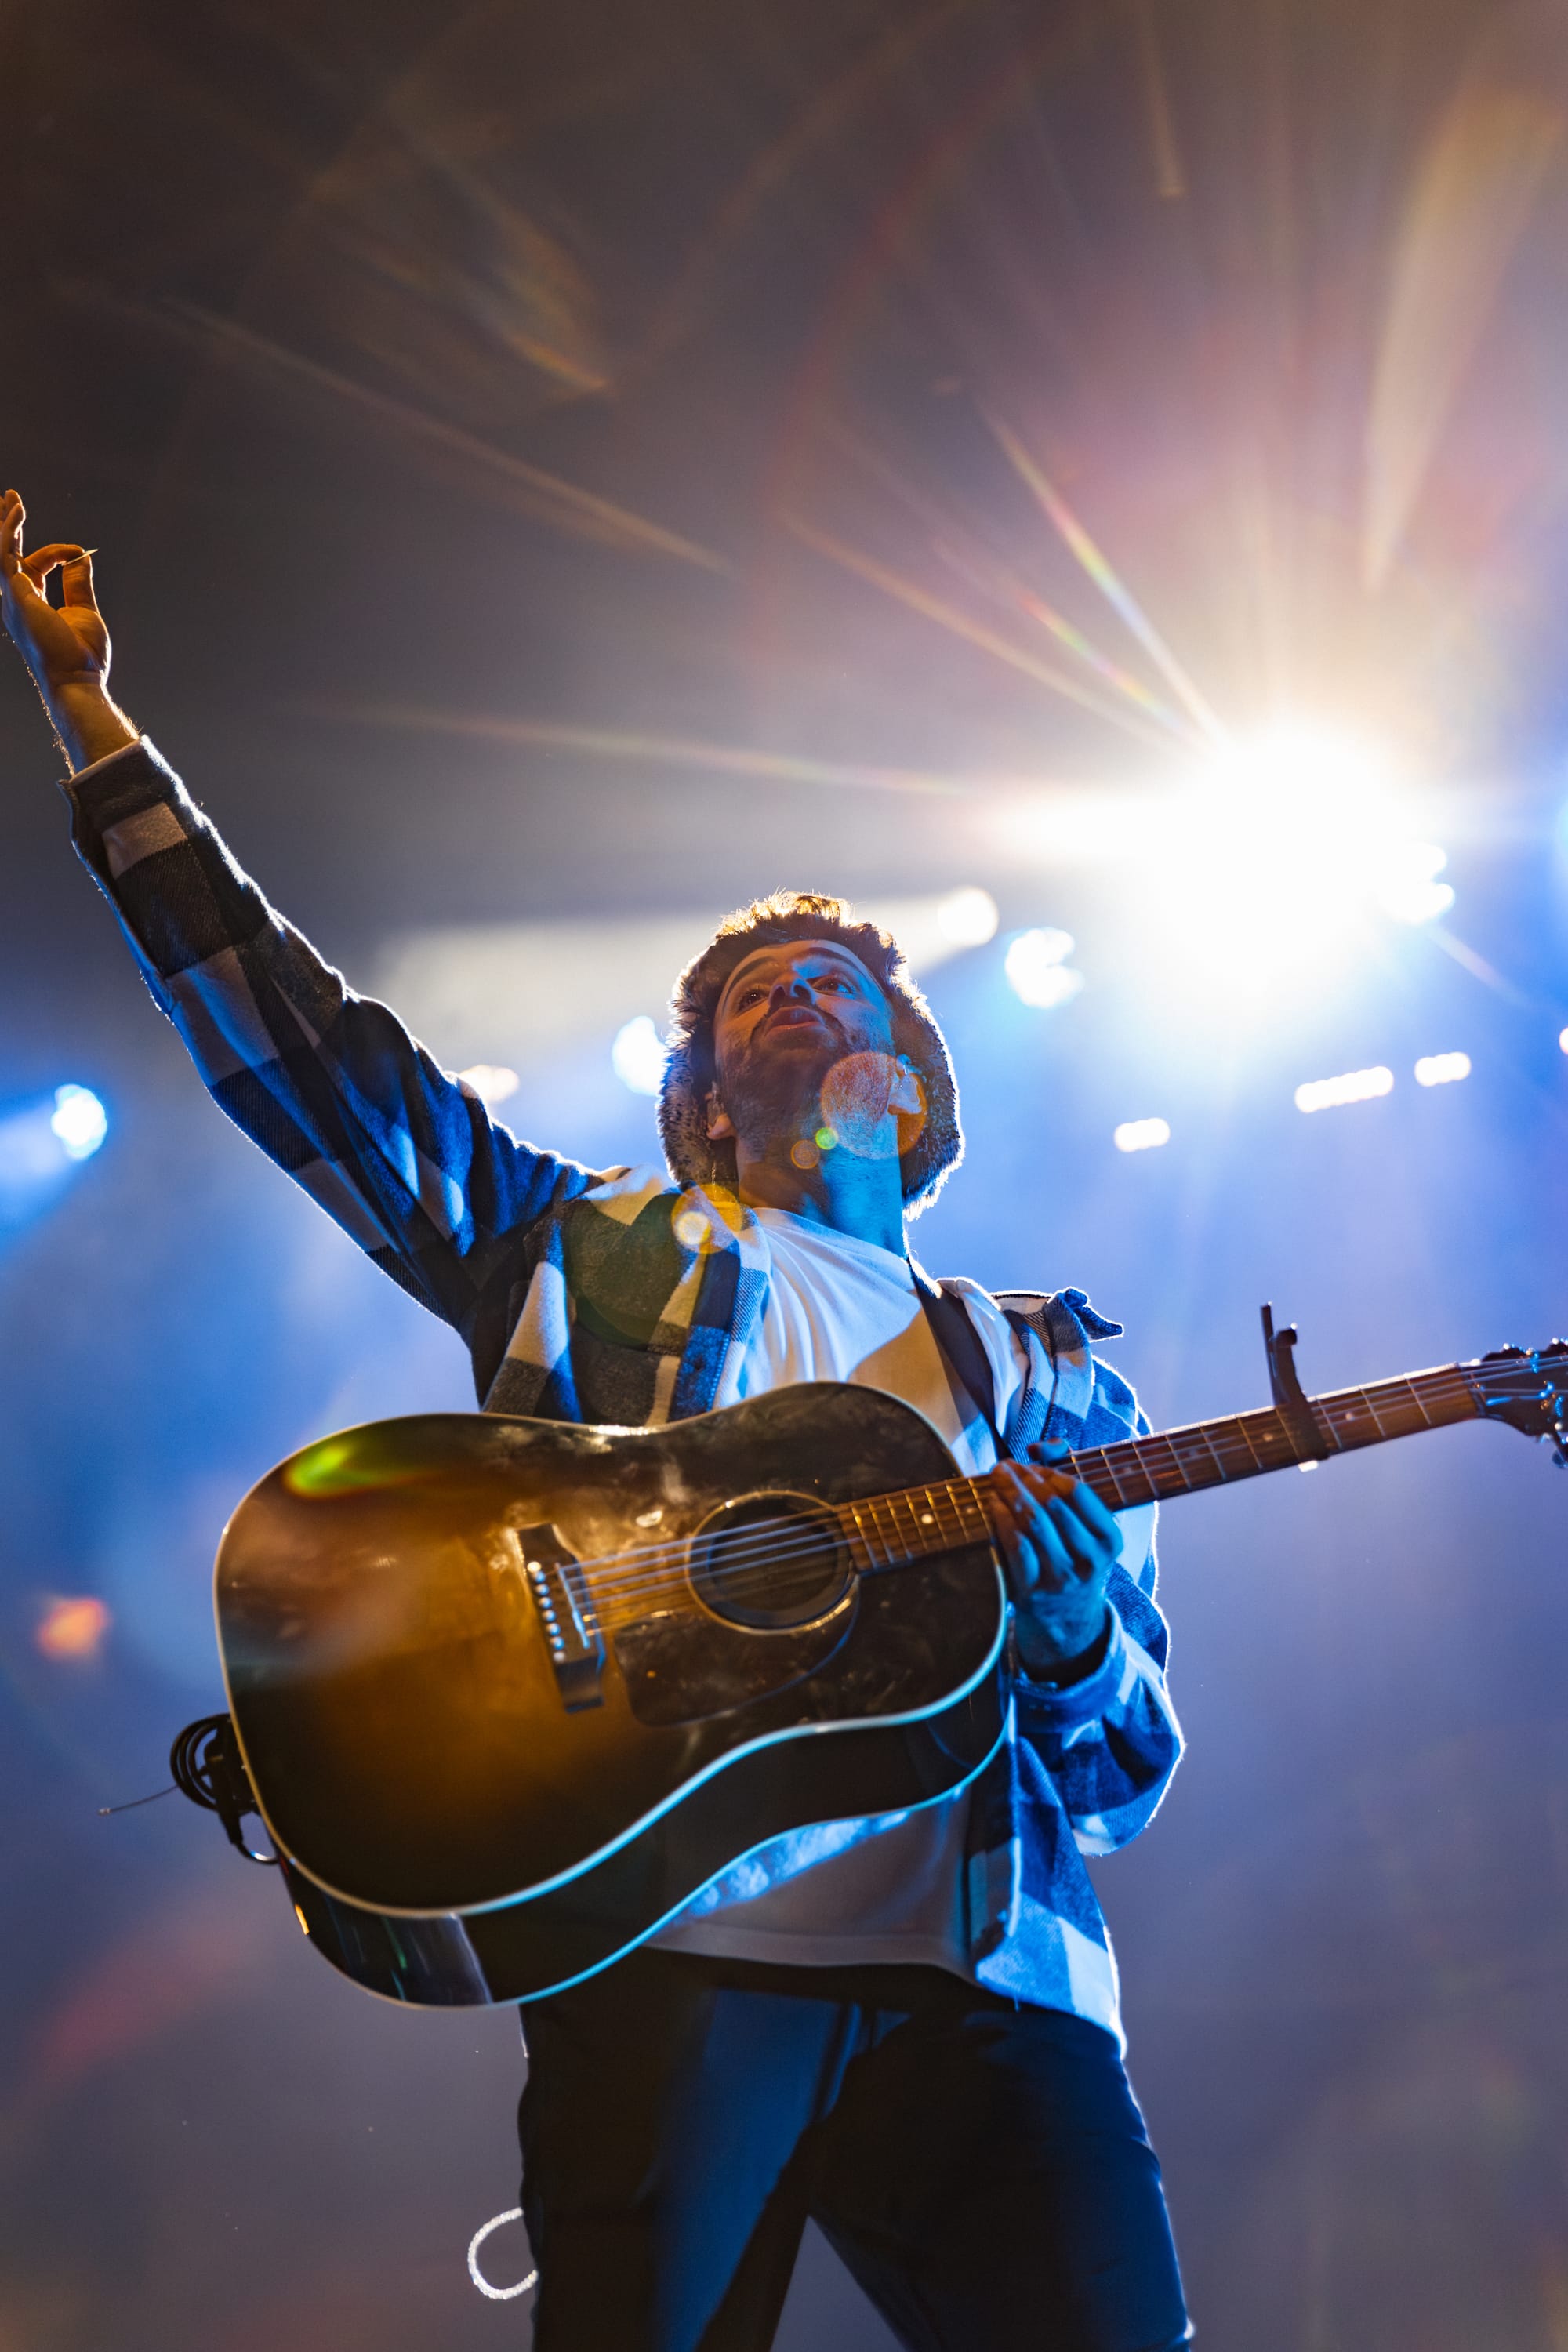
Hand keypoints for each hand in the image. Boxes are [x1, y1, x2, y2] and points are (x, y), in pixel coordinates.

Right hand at [1, 488, 134, 768]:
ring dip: (5, 523)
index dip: (55, 553)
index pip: (34, 567)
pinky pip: (5, 555)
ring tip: (11, 498)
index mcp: (31, 605)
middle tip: (9, 499)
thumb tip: (81, 557)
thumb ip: (78, 583)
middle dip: (7, 526)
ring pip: (1, 551)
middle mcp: (16, 601)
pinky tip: (16, 511)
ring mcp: (12, 599)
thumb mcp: (84, 610)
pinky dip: (8, 532)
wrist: (77, 679)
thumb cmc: (82, 656)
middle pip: (7, 555)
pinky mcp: (15, 595)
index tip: (78, 552)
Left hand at [985, 1439, 1121, 1682]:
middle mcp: (1089, 1561)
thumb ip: (1068, 1477)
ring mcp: (1061, 1578)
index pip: (1079, 1493)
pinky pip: (1015, 1547)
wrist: (1068, 1618)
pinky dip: (1001, 1520)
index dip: (1051, 1472)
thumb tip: (1045, 1446)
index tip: (1033, 1463)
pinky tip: (992, 1503)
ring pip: (1033, 1524)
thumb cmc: (1074, 1554)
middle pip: (1052, 1505)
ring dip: (1011, 1493)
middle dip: (1025, 1478)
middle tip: (1005, 1465)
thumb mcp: (1087, 1525)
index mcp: (1110, 1541)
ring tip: (997, 1476)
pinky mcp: (1033, 1590)